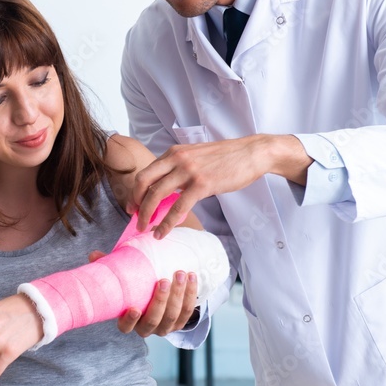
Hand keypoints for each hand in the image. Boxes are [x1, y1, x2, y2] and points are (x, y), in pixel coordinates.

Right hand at [88, 252, 198, 336]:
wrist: (159, 292)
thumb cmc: (134, 285)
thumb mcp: (122, 277)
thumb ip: (109, 267)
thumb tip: (93, 255)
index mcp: (129, 321)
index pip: (126, 328)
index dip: (130, 321)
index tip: (135, 308)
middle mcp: (147, 328)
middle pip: (154, 321)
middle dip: (160, 301)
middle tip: (164, 280)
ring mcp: (165, 327)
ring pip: (173, 315)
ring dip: (178, 294)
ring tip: (180, 273)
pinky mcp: (181, 322)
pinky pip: (187, 310)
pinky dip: (190, 293)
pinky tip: (191, 276)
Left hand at [131, 135, 312, 237]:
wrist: (252, 153)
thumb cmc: (227, 157)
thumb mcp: (197, 156)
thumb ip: (180, 167)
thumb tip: (168, 187)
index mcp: (174, 152)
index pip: (146, 172)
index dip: (136, 191)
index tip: (133, 204)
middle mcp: (177, 158)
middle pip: (144, 181)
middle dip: (135, 202)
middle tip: (133, 217)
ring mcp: (189, 171)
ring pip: (157, 195)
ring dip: (147, 214)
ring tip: (145, 228)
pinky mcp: (202, 184)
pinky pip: (178, 207)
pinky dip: (166, 222)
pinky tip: (161, 232)